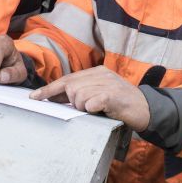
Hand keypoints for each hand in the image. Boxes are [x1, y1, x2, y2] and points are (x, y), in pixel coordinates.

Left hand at [29, 66, 149, 129]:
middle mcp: (101, 74)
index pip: (67, 79)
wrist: (147, 109)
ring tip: (98, 109)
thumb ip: (82, 92)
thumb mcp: (100, 93)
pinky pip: (90, 103)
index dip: (49, 89)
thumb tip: (56, 97)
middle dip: (72, 101)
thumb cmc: (121, 104)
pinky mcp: (112, 95)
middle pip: (70, 87)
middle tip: (87, 108)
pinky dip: (92, 110)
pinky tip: (102, 110)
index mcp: (97, 72)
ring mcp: (107, 84)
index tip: (35, 97)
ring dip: (84, 107)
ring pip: (78, 96)